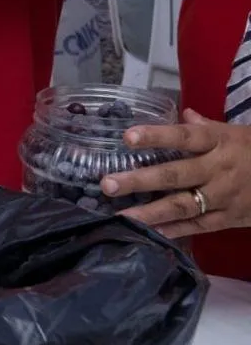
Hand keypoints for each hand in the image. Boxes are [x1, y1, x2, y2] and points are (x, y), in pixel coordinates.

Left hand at [104, 109, 250, 237]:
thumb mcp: (236, 132)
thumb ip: (206, 125)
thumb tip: (183, 112)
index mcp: (219, 142)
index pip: (184, 137)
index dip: (156, 136)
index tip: (127, 137)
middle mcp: (219, 170)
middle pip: (176, 175)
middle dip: (140, 180)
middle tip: (107, 184)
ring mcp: (224, 197)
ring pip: (184, 205)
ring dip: (151, 212)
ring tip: (121, 215)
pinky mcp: (230, 219)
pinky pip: (199, 226)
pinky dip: (175, 230)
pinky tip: (150, 232)